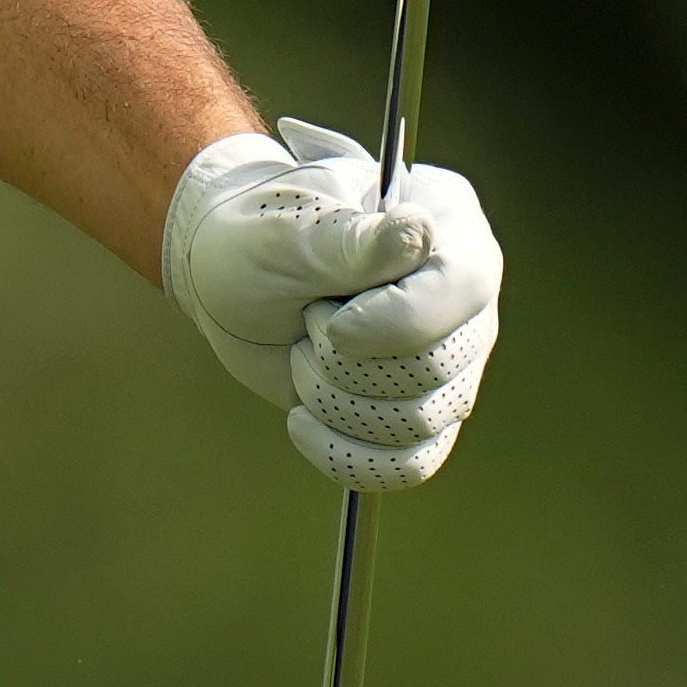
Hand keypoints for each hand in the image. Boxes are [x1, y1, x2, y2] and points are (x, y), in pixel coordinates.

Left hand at [162, 117, 503, 486]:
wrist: (223, 276)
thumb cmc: (258, 238)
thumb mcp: (288, 231)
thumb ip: (352, 239)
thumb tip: (420, 233)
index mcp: (447, 221)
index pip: (461, 288)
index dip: (396, 321)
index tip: (329, 322)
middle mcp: (463, 295)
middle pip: (437, 367)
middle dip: (344, 358)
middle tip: (305, 318)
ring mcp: (450, 359)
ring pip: (418, 422)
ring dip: (334, 398)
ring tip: (302, 351)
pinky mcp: (419, 411)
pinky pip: (408, 465)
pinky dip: (345, 454)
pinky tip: (302, 421)